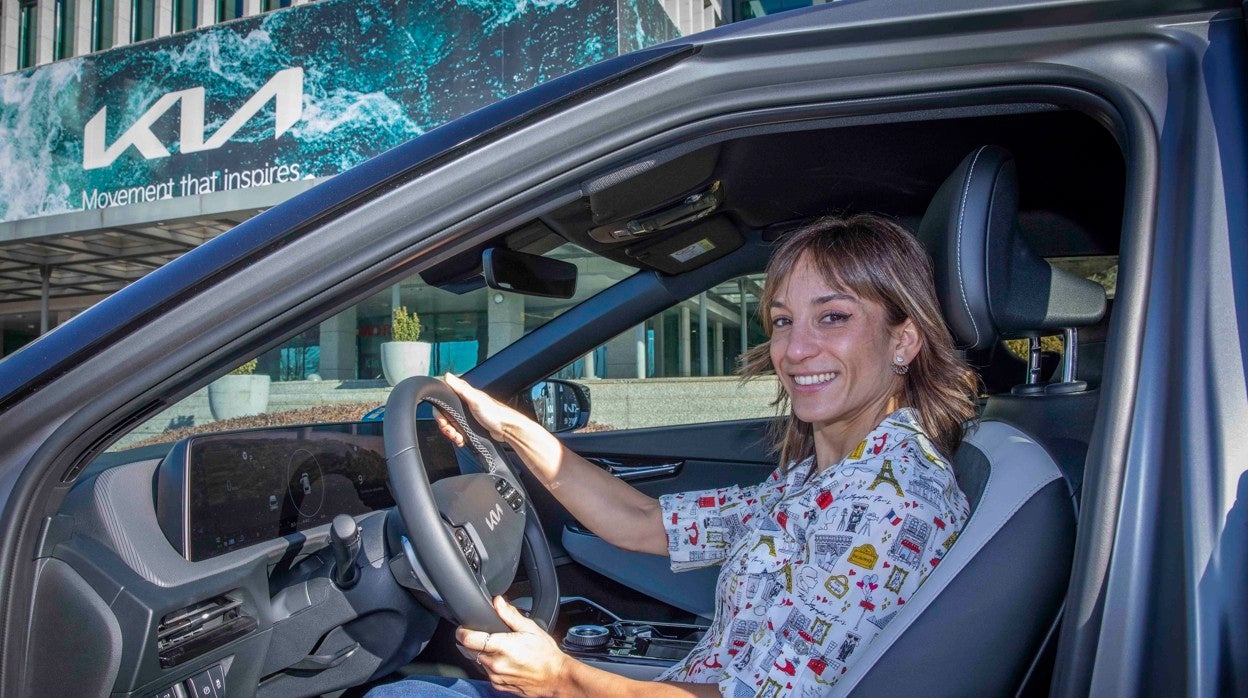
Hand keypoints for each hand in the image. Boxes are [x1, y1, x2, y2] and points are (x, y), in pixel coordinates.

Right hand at [436, 373, 531, 445]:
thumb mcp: (476, 399)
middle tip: (452, 433)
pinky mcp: (470, 426)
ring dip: (452, 434)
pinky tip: (462, 440)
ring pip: (451, 425)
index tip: (444, 421)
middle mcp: (463, 405)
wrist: (506, 429)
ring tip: (459, 438)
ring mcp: (466, 417)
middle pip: (445, 416)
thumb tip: (447, 375)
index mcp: (463, 396)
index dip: (440, 414)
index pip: (442, 403)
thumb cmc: (494, 413)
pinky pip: (458, 432)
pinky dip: (458, 437)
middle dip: (446, 427)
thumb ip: (461, 388)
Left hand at [456, 596, 572, 695]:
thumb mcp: (530, 628)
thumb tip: (498, 602)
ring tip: (504, 651)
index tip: (462, 628)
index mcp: (502, 647)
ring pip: (480, 662)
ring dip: (486, 655)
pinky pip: (488, 674)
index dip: (462, 632)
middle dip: (478, 643)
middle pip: (472, 650)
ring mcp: (496, 677)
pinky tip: (507, 662)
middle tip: (492, 637)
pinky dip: (493, 667)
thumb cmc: (546, 654)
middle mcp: (496, 664)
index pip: (469, 640)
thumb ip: (510, 615)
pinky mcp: (499, 686)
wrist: (556, 678)